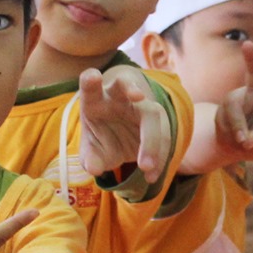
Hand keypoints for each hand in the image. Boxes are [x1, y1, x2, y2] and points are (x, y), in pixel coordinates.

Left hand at [78, 66, 171, 182]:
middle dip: (132, 88)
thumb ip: (90, 158)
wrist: (123, 132)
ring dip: (151, 140)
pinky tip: (151, 176)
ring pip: (151, 112)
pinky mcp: (158, 119)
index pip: (89, 85)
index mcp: (95, 99)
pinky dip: (159, 157)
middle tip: (139, 96)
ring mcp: (140, 105)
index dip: (90, 80)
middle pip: (125, 85)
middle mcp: (118, 97)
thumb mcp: (92, 149)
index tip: (93, 76)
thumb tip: (95, 168)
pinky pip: (163, 134)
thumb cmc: (101, 135)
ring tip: (146, 168)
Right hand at [213, 42, 252, 162]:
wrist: (234, 145)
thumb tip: (246, 138)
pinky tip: (238, 140)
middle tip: (247, 44)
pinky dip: (236, 134)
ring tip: (243, 141)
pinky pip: (231, 122)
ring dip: (239, 126)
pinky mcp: (226, 107)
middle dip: (250, 59)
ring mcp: (240, 98)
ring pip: (234, 107)